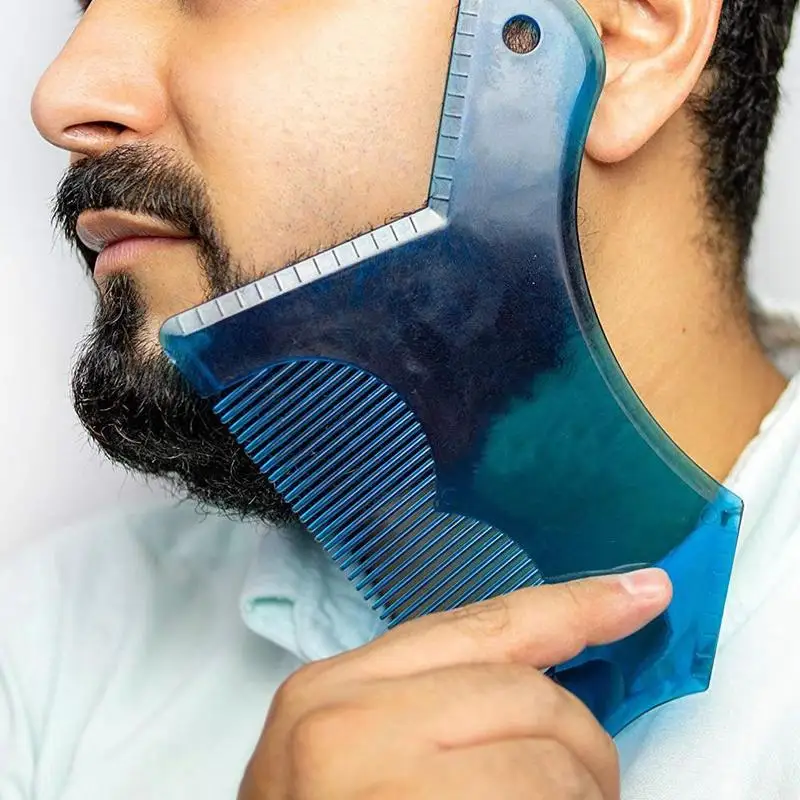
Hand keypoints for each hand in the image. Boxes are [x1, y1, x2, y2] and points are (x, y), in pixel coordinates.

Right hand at [239, 569, 671, 799]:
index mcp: (335, 690)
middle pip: (525, 694)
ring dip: (579, 794)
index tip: (641, 593)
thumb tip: (541, 683)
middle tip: (592, 785)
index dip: (572, 606)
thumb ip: (437, 702)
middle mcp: (347, 722)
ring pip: (546, 759)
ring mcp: (375, 778)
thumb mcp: (362, 749)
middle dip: (583, 742)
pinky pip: (531, 799)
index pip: (478, 629)